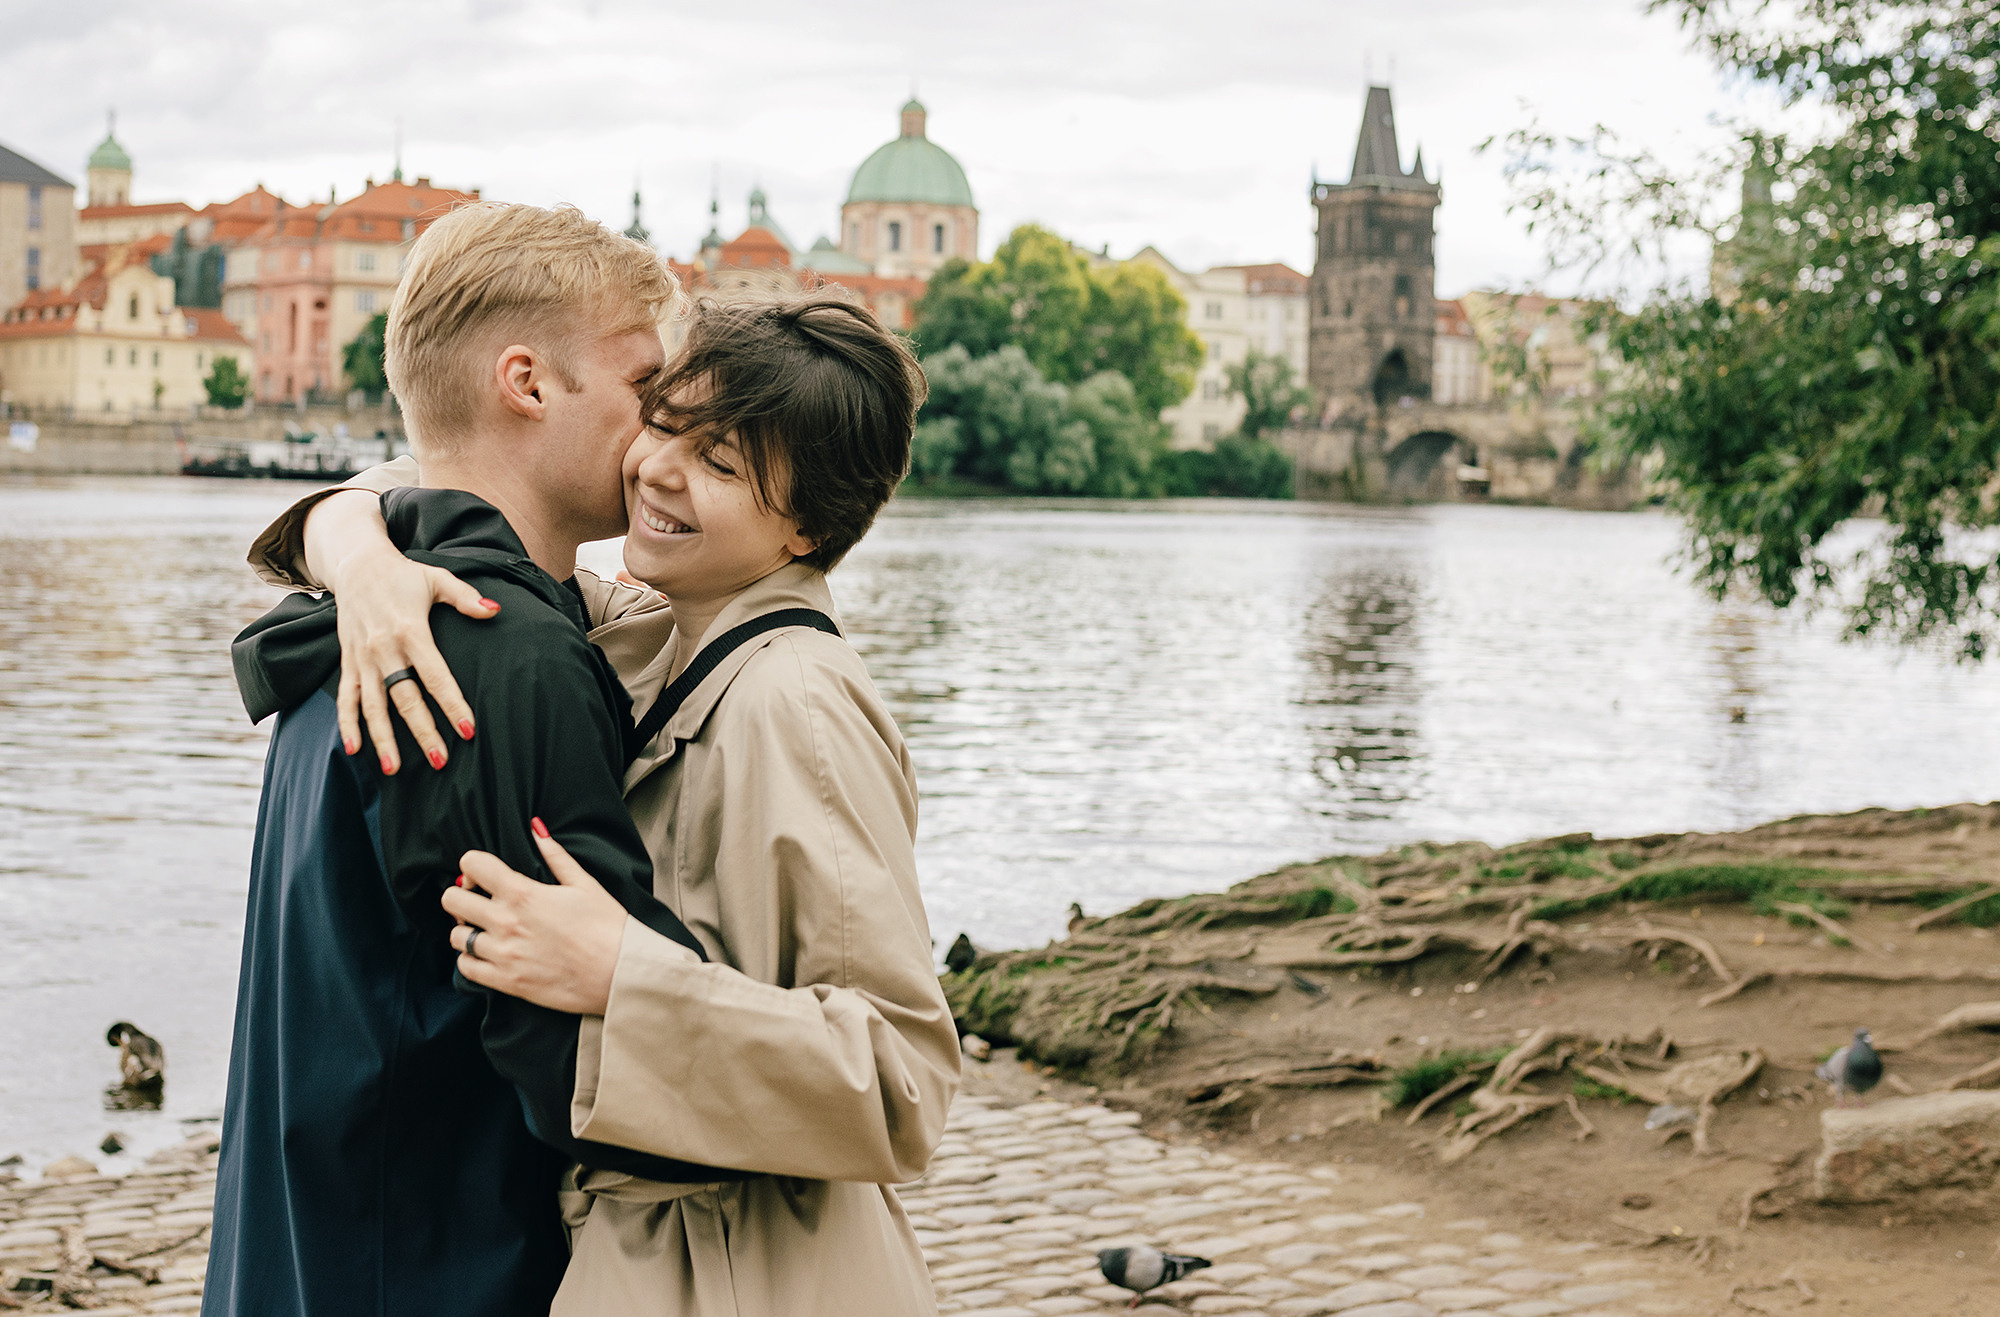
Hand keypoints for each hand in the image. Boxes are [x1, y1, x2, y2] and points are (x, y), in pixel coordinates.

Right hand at [331, 543, 497, 773]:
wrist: (357, 565)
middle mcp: (384, 649)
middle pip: (405, 699)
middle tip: (440, 761)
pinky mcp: (348, 662)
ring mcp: (363, 658)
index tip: (468, 730)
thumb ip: (466, 598)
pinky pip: (346, 698)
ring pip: (373, 706)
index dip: (452, 704)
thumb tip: (495, 611)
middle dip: (422, 732)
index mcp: (411, 631)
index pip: (435, 675)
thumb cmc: (405, 576)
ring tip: (394, 770)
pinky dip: (347, 724)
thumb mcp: (438, 579)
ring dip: (382, 739)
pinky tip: (354, 750)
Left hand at [443, 821, 626, 1015]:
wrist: (621, 973)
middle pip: (452, 900)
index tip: (484, 875)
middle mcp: (506, 923)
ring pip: (456, 936)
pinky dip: (471, 960)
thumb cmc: (608, 926)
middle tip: (480, 902)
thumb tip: (536, 828)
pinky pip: (466, 968)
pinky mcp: (507, 982)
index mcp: (523, 893)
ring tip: (486, 930)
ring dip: (467, 930)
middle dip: (463, 895)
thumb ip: (555, 855)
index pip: (472, 864)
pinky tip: (489, 954)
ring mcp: (504, 954)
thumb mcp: (585, 884)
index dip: (473, 866)